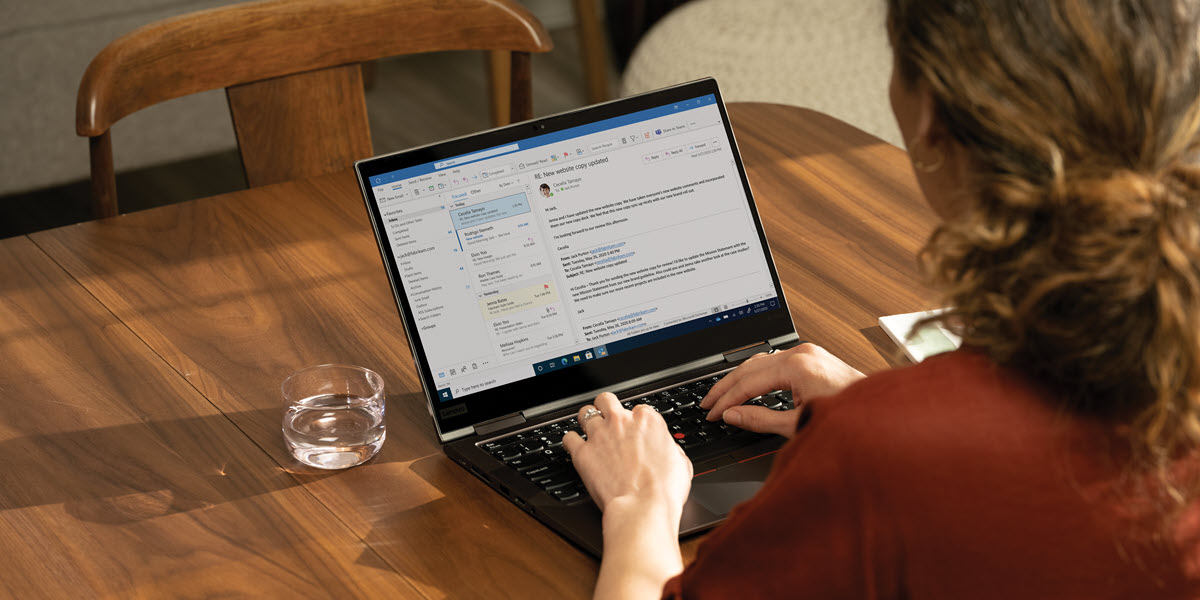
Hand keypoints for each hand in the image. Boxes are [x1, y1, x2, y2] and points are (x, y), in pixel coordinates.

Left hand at [562, 392, 692, 514]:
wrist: (643, 508)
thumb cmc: (663, 490)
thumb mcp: (682, 464)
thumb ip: (671, 448)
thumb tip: (667, 449)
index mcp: (647, 421)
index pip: (638, 409)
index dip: (635, 421)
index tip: (634, 431)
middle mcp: (621, 422)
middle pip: (606, 400)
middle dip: (606, 408)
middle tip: (608, 420)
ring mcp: (599, 435)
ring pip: (584, 413)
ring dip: (586, 421)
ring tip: (590, 431)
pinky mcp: (582, 453)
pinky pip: (568, 438)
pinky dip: (570, 442)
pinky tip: (575, 448)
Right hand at [700, 343, 864, 436]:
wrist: (880, 417)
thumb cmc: (848, 421)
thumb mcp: (797, 425)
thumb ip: (760, 419)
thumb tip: (733, 415)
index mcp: (797, 366)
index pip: (748, 382)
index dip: (726, 400)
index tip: (713, 414)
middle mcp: (802, 354)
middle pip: (749, 367)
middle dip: (726, 387)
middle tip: (707, 403)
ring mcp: (808, 353)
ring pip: (760, 361)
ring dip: (739, 379)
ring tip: (721, 396)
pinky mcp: (813, 358)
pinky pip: (775, 361)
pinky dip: (757, 375)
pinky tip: (748, 386)